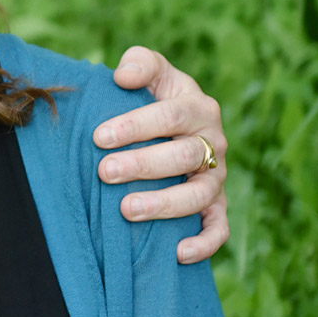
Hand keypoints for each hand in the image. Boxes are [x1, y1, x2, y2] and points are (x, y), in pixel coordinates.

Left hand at [93, 45, 228, 263]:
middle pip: (183, 156)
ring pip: (199, 195)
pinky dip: (204, 243)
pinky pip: (218, 229)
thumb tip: (123, 75)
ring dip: (164, 204)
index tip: (99, 136)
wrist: (173, 128)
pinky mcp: (216, 206)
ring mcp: (216, 177)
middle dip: (142, 165)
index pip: (170, 116)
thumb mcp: (151, 72)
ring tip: (126, 209)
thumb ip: (140, 63)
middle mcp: (213, 143)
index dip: (135, 126)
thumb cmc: (153, 98)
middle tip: (104, 172)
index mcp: (198, 107)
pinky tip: (177, 253)